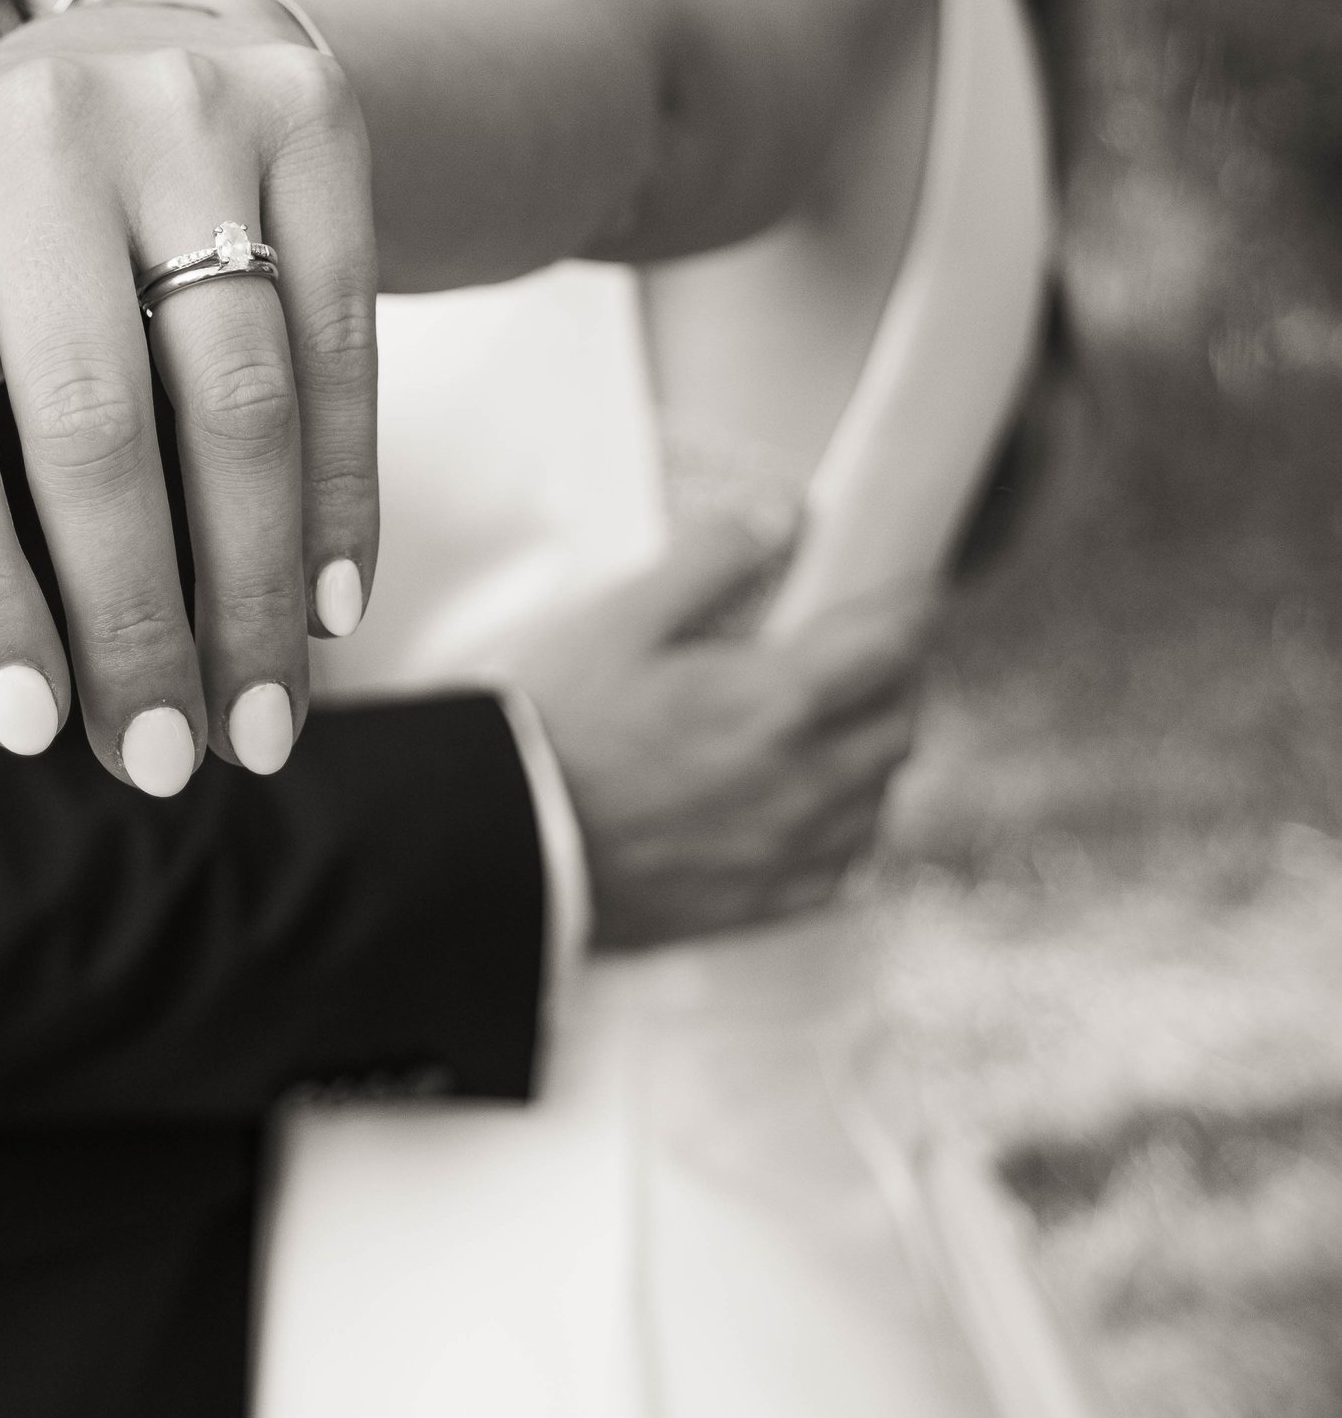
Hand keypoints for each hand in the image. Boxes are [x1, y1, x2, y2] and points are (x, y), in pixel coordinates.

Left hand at [0, 4, 377, 792]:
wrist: (164, 51)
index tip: (19, 728)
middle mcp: (28, 121)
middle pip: (89, 417)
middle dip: (127, 619)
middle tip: (151, 762)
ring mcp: (180, 108)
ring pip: (235, 397)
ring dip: (249, 591)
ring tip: (250, 728)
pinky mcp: (308, 118)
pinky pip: (339, 342)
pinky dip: (340, 497)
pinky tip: (331, 615)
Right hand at [501, 529, 927, 950]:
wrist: (505, 840)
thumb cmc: (558, 724)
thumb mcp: (621, 615)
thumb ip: (711, 558)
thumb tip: (784, 514)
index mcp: (778, 701)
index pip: (893, 646)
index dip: (912, 610)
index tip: (911, 595)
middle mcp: (802, 781)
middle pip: (902, 727)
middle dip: (900, 681)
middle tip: (871, 655)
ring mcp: (786, 850)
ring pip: (881, 800)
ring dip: (876, 756)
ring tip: (843, 729)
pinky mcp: (760, 902)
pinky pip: (845, 868)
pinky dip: (849, 829)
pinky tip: (818, 810)